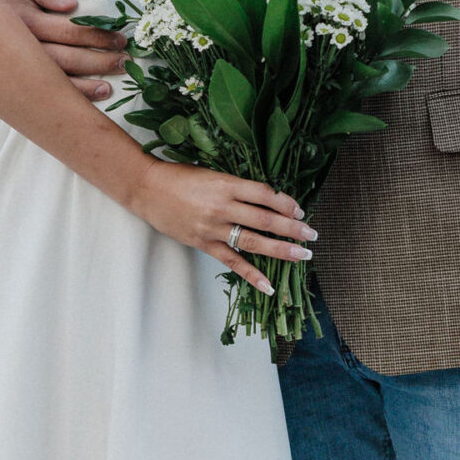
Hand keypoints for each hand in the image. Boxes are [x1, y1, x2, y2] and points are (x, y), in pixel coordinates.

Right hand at [8, 0, 127, 101]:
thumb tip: (70, 4)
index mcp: (21, 20)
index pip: (65, 30)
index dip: (95, 35)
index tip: (119, 38)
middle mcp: (17, 47)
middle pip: (64, 59)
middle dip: (98, 60)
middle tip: (126, 61)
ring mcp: (15, 68)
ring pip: (55, 81)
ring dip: (88, 85)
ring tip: (113, 82)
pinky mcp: (14, 81)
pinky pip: (46, 93)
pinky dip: (73, 95)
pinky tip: (95, 95)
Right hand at [133, 165, 316, 295]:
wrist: (147, 189)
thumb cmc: (179, 176)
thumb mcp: (212, 173)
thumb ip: (236, 186)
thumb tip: (266, 198)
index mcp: (226, 183)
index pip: (265, 194)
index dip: (287, 203)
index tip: (300, 210)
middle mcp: (223, 206)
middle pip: (266, 219)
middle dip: (293, 228)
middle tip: (313, 234)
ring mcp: (213, 227)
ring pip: (254, 241)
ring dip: (282, 249)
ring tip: (303, 255)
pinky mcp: (203, 243)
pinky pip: (232, 262)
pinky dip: (251, 274)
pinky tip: (268, 286)